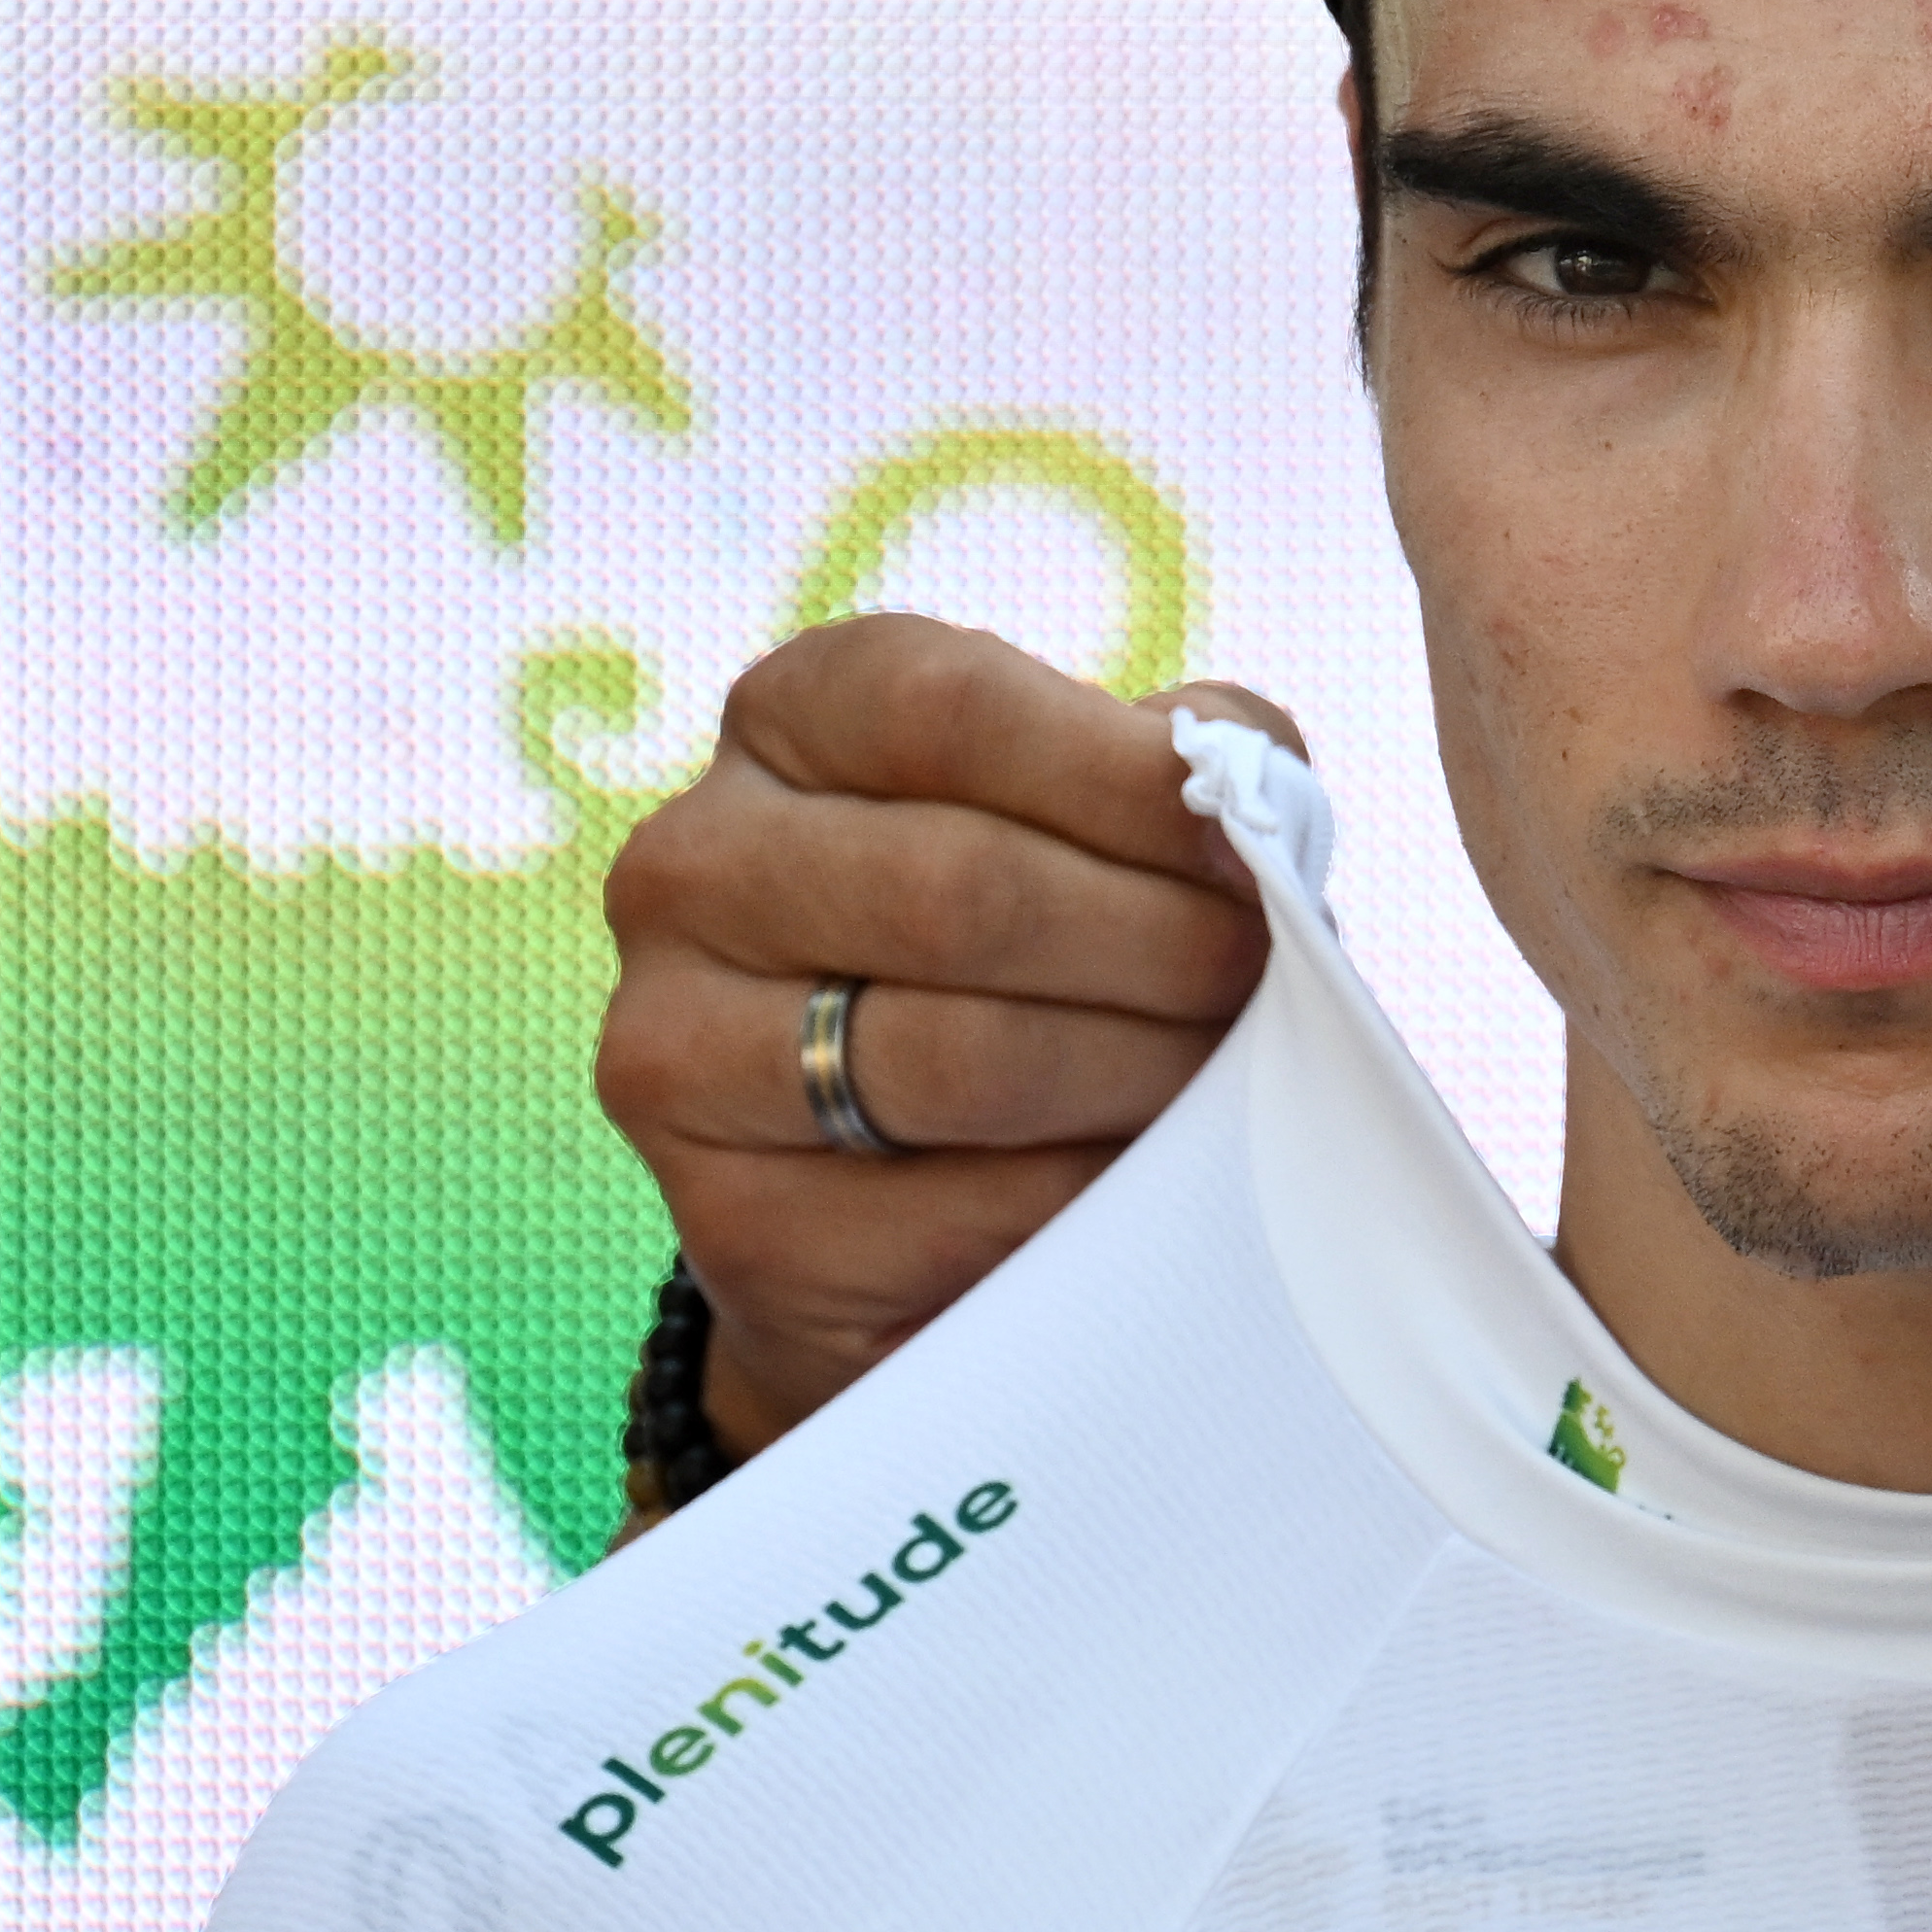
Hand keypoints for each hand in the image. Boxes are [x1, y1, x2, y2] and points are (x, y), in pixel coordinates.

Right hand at [592, 614, 1294, 1453]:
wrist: (896, 1207)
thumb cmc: (1035, 957)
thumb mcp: (1098, 818)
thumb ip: (1180, 772)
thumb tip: (1250, 802)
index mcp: (788, 721)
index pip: (949, 707)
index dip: (1125, 780)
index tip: (1245, 850)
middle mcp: (692, 866)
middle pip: (958, 888)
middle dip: (1155, 943)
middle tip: (1254, 984)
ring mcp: (677, 1049)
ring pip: (957, 1058)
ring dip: (1134, 1074)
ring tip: (1213, 1079)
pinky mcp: (729, 1225)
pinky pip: (957, 1215)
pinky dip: (1083, 1204)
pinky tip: (1133, 1186)